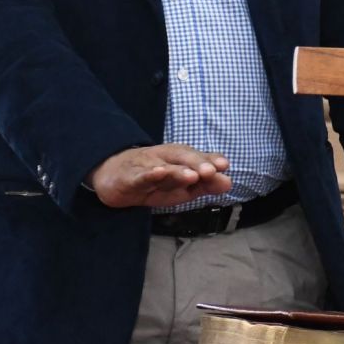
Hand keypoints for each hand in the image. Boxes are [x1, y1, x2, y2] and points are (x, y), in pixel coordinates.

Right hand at [86, 145, 230, 208]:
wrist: (114, 178)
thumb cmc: (154, 182)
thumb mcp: (181, 187)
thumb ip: (205, 185)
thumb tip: (229, 182)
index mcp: (180, 158)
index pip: (197, 157)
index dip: (211, 160)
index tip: (225, 166)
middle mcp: (166, 158)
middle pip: (183, 157)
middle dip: (198, 163)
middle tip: (212, 171)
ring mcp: (147, 165)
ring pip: (164, 166)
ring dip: (178, 170)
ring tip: (193, 175)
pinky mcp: (131, 177)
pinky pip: (141, 175)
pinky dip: (150, 174)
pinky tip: (158, 173)